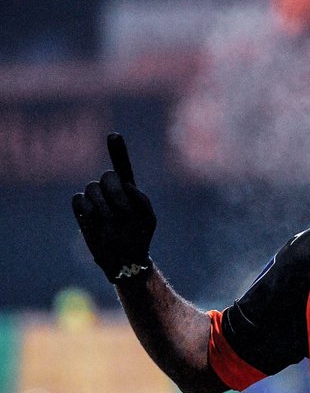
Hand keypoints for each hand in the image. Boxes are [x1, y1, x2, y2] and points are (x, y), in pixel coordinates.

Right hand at [72, 133, 156, 283]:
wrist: (124, 257)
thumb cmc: (139, 236)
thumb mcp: (148, 218)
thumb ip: (141, 199)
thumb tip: (126, 184)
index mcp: (129, 189)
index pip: (122, 166)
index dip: (117, 150)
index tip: (114, 135)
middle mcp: (110, 191)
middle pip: (107, 176)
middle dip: (116, 193)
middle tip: (123, 212)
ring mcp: (95, 200)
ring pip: (91, 188)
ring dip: (103, 205)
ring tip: (111, 222)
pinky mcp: (82, 211)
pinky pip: (77, 200)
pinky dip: (87, 210)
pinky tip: (95, 221)